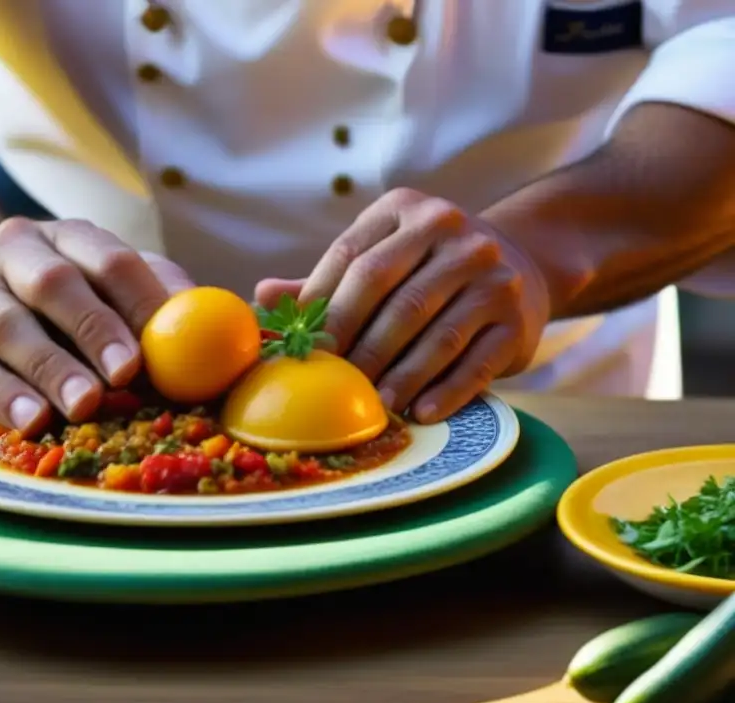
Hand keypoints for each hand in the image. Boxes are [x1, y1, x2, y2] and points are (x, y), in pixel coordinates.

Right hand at [0, 218, 193, 432]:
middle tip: (98, 394)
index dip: (126, 306)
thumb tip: (219, 330)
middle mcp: (6, 258)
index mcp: (64, 238)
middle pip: (43, 290)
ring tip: (38, 419)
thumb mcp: (110, 281)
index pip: (104, 260)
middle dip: (73, 342)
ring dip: (12, 377)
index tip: (141, 359)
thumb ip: (160, 297)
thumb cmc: (66, 297)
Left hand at [256, 188, 549, 422]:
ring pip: (433, 331)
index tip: (299, 348)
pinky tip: (420, 413)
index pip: (352, 257)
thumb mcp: (383, 256)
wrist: (521, 262)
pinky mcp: (516, 316)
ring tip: (375, 407)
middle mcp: (452, 232)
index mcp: (406, 210)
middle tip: (332, 383)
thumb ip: (327, 280)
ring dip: (399, 375)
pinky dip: (445, 391)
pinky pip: (476, 361)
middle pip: (391, 294)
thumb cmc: (428, 268)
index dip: (321, 305)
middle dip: (356, 344)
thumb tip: (260, 297)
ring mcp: (490, 273)